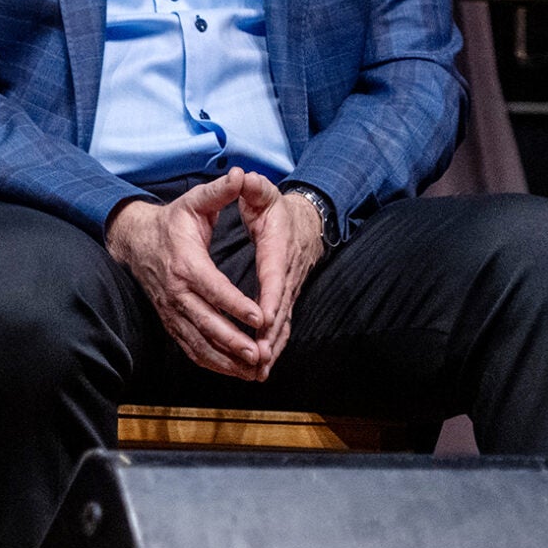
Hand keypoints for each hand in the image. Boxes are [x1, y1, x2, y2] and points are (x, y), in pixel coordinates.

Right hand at [105, 176, 269, 379]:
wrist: (135, 242)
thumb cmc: (171, 222)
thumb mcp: (194, 202)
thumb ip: (218, 192)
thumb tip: (238, 174)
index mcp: (186, 264)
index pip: (213, 288)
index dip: (235, 305)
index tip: (259, 317)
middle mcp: (177, 293)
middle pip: (206, 323)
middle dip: (234, 341)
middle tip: (261, 354)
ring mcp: (172, 311)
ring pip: (199, 341)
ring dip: (226, 359)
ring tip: (254, 370)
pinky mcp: (172, 322)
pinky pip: (191, 347)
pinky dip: (212, 362)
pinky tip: (235, 371)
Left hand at [236, 170, 326, 374]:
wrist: (304, 219)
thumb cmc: (276, 207)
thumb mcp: (263, 193)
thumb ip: (252, 187)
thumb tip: (243, 177)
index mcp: (278, 247)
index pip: (275, 275)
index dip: (270, 296)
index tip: (261, 318)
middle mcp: (287, 272)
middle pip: (280, 306)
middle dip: (269, 333)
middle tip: (257, 356)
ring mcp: (288, 288)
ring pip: (282, 320)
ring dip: (272, 346)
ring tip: (258, 370)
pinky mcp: (285, 298)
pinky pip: (280, 324)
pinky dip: (273, 345)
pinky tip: (262, 366)